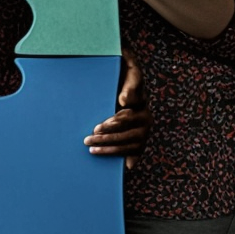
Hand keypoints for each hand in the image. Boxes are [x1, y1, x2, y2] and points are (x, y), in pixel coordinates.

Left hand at [84, 46, 151, 168]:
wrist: (118, 73)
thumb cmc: (120, 69)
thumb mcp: (127, 66)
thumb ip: (129, 79)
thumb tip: (125, 101)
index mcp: (141, 100)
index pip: (130, 114)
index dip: (118, 120)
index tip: (103, 126)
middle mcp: (145, 115)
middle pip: (128, 132)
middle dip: (108, 136)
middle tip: (89, 137)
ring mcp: (143, 128)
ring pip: (130, 143)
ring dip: (111, 147)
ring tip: (91, 148)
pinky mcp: (138, 137)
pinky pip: (136, 151)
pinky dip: (131, 159)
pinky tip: (126, 167)